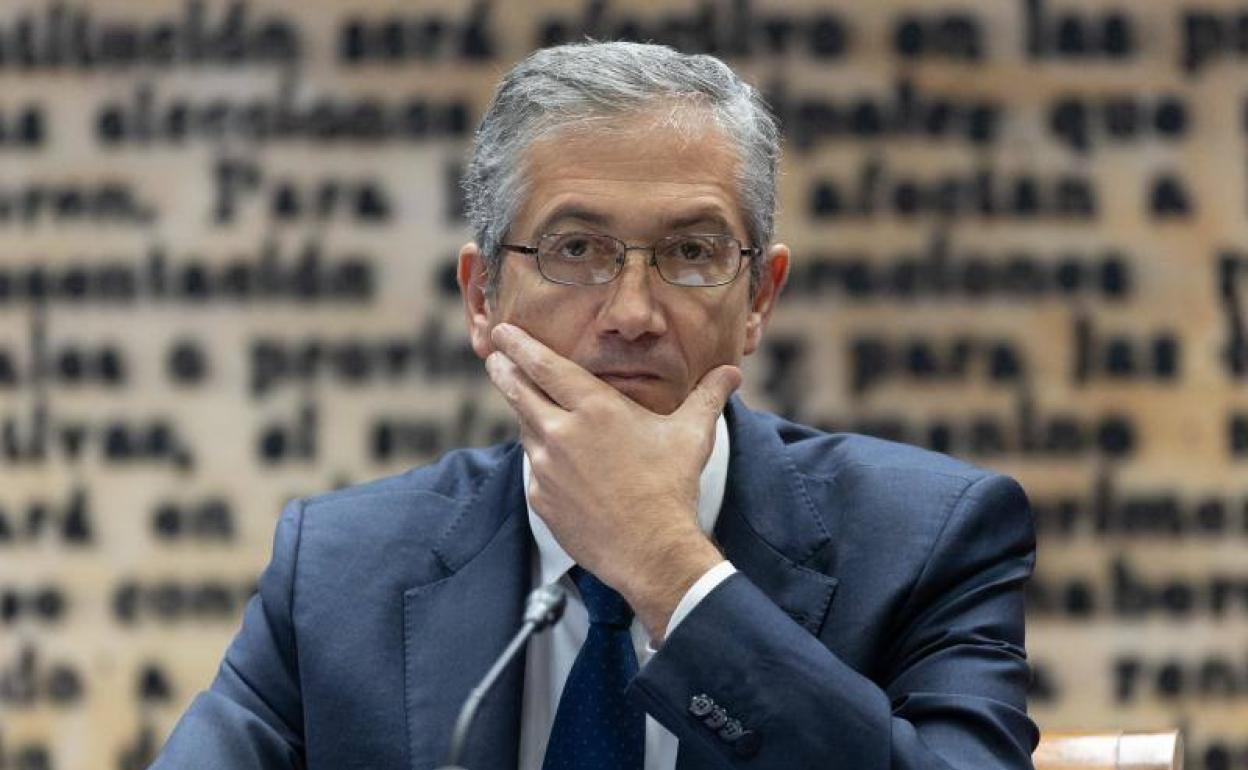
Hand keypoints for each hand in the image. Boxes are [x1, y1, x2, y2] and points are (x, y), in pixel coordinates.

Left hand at [485, 323, 739, 639]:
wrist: (651, 550)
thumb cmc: (671, 487)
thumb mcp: (692, 434)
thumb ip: (708, 396)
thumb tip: (732, 371)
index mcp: (594, 407)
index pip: (544, 365)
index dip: (520, 345)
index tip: (503, 331)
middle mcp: (561, 433)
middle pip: (519, 392)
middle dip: (504, 369)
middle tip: (494, 356)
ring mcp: (546, 468)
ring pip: (526, 431)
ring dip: (527, 417)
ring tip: (529, 409)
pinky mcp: (541, 499)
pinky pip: (535, 470)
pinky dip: (541, 461)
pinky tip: (555, 463)